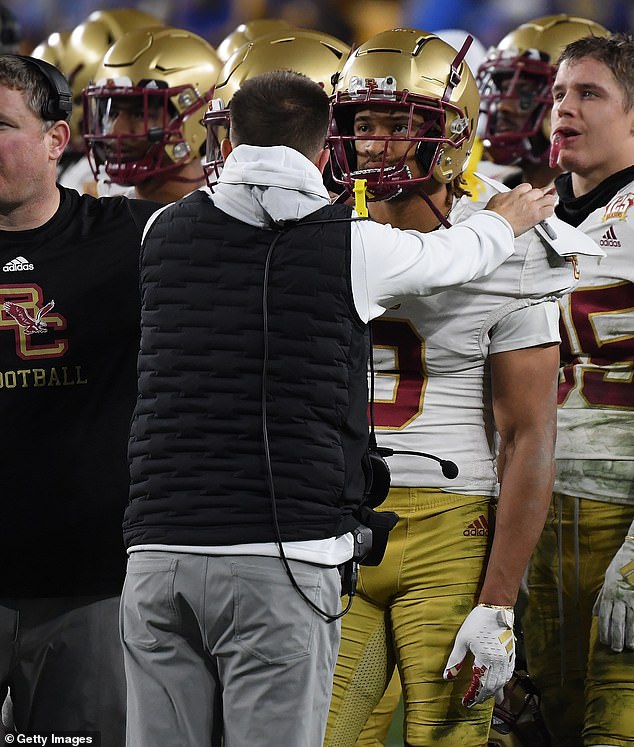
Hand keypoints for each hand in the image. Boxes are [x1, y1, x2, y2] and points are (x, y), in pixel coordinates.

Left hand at [443, 605, 514, 707]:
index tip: (465, 703)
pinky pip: (508, 675)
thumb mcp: (461, 640)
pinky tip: (499, 687)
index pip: (479, 684)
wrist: (495, 609)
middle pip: (491, 686)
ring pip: (501, 682)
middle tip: (473, 702)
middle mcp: (499, 662)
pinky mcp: (511, 655)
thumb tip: (447, 677)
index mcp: (486, 659)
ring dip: (493, 692)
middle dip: (482, 696)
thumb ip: (455, 660)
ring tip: (484, 697)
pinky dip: (503, 683)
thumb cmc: (476, 622)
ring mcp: (507, 659)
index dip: (473, 695)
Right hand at [485, 183, 554, 237]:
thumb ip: (506, 195)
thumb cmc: (492, 216)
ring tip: (544, 208)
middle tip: (537, 203)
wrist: (494, 225)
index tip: (529, 197)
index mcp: (516, 192)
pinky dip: (549, 212)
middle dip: (539, 197)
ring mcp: (532, 206)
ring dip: (547, 203)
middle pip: (539, 192)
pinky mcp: (536, 216)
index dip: (529, 193)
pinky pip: (550, 210)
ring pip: (548, 199)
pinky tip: (546, 215)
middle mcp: (525, 197)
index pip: (528, 187)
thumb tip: (508, 195)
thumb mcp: (496, 199)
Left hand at [593, 535, 633, 651]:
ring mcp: (633, 598)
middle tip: (616, 649)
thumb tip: (594, 612)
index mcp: (609, 593)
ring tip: (629, 647)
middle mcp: (620, 597)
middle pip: (616, 621)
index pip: (604, 615)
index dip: (603, 629)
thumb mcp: (607, 578)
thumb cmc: (621, 565)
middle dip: (616, 637)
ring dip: (630, 637)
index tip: (604, 641)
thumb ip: (601, 596)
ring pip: (631, 621)